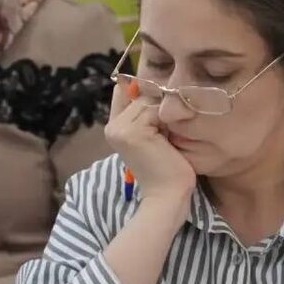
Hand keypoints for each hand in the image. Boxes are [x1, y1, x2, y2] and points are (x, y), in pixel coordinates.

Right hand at [105, 78, 195, 206]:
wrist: (167, 196)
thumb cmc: (168, 170)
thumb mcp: (156, 137)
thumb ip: (148, 115)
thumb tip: (153, 87)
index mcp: (114, 128)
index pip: (125, 93)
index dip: (145, 96)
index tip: (161, 114)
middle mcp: (112, 126)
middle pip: (141, 95)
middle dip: (160, 106)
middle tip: (168, 133)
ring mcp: (120, 128)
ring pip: (149, 101)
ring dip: (166, 114)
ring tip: (169, 138)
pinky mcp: (132, 132)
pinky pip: (155, 109)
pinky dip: (168, 120)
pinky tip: (170, 139)